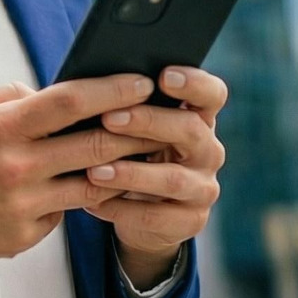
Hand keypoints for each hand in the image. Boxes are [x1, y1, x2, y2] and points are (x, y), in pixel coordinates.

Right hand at [0, 74, 163, 271]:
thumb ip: (6, 98)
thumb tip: (46, 92)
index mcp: (1, 128)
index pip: (70, 101)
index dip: (113, 89)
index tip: (141, 82)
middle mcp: (16, 166)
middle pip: (95, 143)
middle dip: (135, 129)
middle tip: (160, 120)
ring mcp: (22, 204)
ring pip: (92, 183)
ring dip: (120, 169)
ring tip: (139, 157)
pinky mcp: (23, 235)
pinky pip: (64, 212)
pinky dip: (76, 199)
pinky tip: (83, 190)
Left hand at [84, 66, 227, 276]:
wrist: (141, 215)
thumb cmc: (132, 157)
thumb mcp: (133, 133)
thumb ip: (126, 109)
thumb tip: (85, 85)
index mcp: (198, 119)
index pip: (212, 95)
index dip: (194, 83)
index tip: (163, 76)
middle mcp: (208, 151)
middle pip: (190, 130)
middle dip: (148, 122)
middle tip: (109, 118)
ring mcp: (203, 188)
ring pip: (172, 178)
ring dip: (131, 173)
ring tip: (94, 170)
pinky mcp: (191, 221)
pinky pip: (156, 216)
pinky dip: (121, 209)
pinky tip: (91, 203)